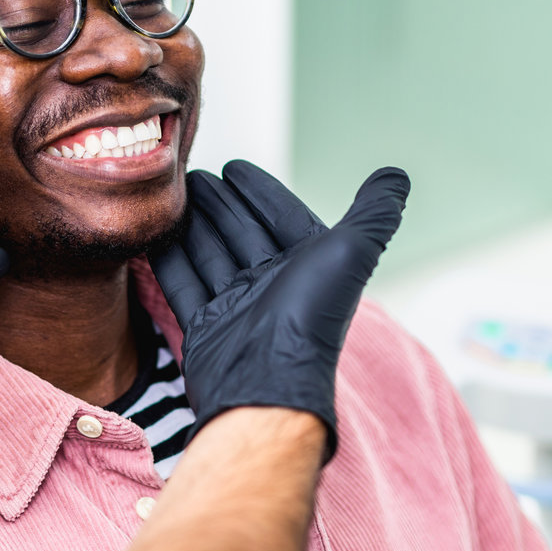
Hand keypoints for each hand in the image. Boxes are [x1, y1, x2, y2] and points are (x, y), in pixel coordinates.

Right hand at [151, 162, 408, 460]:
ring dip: (193, 224)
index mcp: (308, 267)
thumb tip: (396, 175)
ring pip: (210, 254)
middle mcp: (274, 286)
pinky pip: (184, 284)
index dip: (260, 190)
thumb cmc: (310, 318)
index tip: (234, 165)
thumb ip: (375, 214)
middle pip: (241, 232)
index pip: (281, 216)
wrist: (266, 385)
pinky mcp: (205, 327)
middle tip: (192, 175)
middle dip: (219, 202)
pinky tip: (155, 236)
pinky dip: (170, 259)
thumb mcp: (350, 253)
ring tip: (172, 197)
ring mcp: (238, 307)